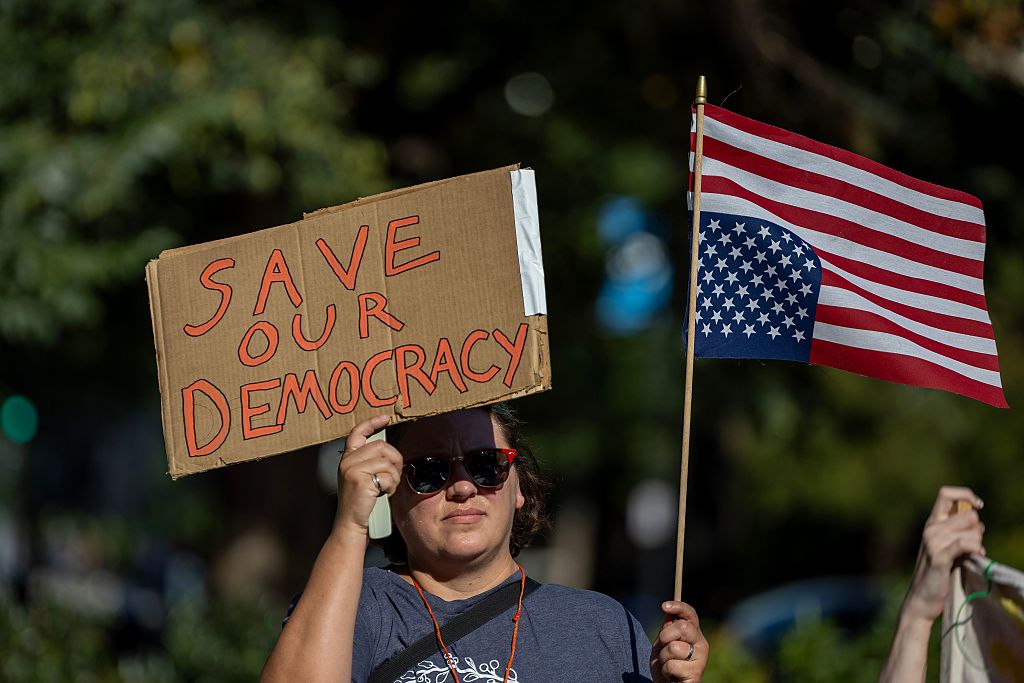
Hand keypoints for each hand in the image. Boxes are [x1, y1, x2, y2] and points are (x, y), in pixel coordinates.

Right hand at [332, 415, 402, 537]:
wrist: (351, 523)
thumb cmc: (361, 501)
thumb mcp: (361, 476)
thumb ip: (370, 461)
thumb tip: (390, 451)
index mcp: (347, 458)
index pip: (357, 432)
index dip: (372, 423)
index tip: (385, 418)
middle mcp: (347, 461)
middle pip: (381, 446)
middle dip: (394, 460)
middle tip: (393, 475)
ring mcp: (352, 470)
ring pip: (387, 462)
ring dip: (394, 476)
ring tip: (387, 488)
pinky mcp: (360, 480)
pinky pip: (387, 476)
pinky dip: (391, 486)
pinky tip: (384, 494)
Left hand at [651, 601, 707, 682]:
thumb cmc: (666, 666)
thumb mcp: (662, 645)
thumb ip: (666, 630)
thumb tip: (669, 613)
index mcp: (694, 634)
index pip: (691, 615)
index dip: (679, 607)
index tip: (664, 606)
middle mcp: (701, 644)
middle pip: (683, 627)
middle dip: (665, 636)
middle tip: (663, 648)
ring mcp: (701, 658)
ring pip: (674, 647)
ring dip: (663, 657)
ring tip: (667, 666)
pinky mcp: (696, 673)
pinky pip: (672, 665)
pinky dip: (665, 670)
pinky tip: (671, 676)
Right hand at [902, 485, 984, 623]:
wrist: (921, 599)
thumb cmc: (938, 574)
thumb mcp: (947, 547)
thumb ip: (958, 531)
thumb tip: (977, 520)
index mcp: (932, 523)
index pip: (946, 493)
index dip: (965, 494)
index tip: (977, 505)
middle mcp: (930, 528)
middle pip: (967, 514)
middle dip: (978, 529)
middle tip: (974, 545)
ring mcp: (933, 542)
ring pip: (971, 529)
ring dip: (978, 542)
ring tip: (972, 554)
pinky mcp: (939, 557)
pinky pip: (965, 544)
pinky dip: (975, 549)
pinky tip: (975, 556)